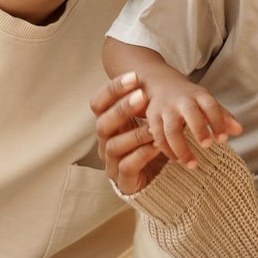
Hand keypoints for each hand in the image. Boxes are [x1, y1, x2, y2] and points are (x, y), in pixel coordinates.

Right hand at [91, 73, 167, 194]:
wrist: (158, 179)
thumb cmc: (152, 145)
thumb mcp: (149, 121)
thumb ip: (147, 106)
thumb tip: (153, 80)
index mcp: (109, 124)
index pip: (99, 103)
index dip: (112, 89)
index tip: (134, 77)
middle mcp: (106, 142)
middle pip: (102, 123)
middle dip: (122, 108)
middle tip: (142, 96)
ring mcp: (112, 162)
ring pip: (113, 146)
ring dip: (135, 134)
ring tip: (153, 127)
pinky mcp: (124, 180)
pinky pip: (127, 166)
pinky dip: (141, 155)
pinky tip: (156, 146)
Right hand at [131, 67, 242, 168]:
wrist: (159, 83)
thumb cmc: (188, 97)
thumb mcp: (206, 101)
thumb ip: (223, 116)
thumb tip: (239, 131)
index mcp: (199, 95)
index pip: (211, 106)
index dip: (218, 121)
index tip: (223, 139)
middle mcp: (181, 101)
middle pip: (190, 113)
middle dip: (198, 129)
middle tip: (207, 146)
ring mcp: (165, 109)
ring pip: (171, 129)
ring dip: (181, 148)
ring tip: (192, 164)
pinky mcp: (152, 118)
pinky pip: (158, 137)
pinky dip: (167, 150)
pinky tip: (177, 160)